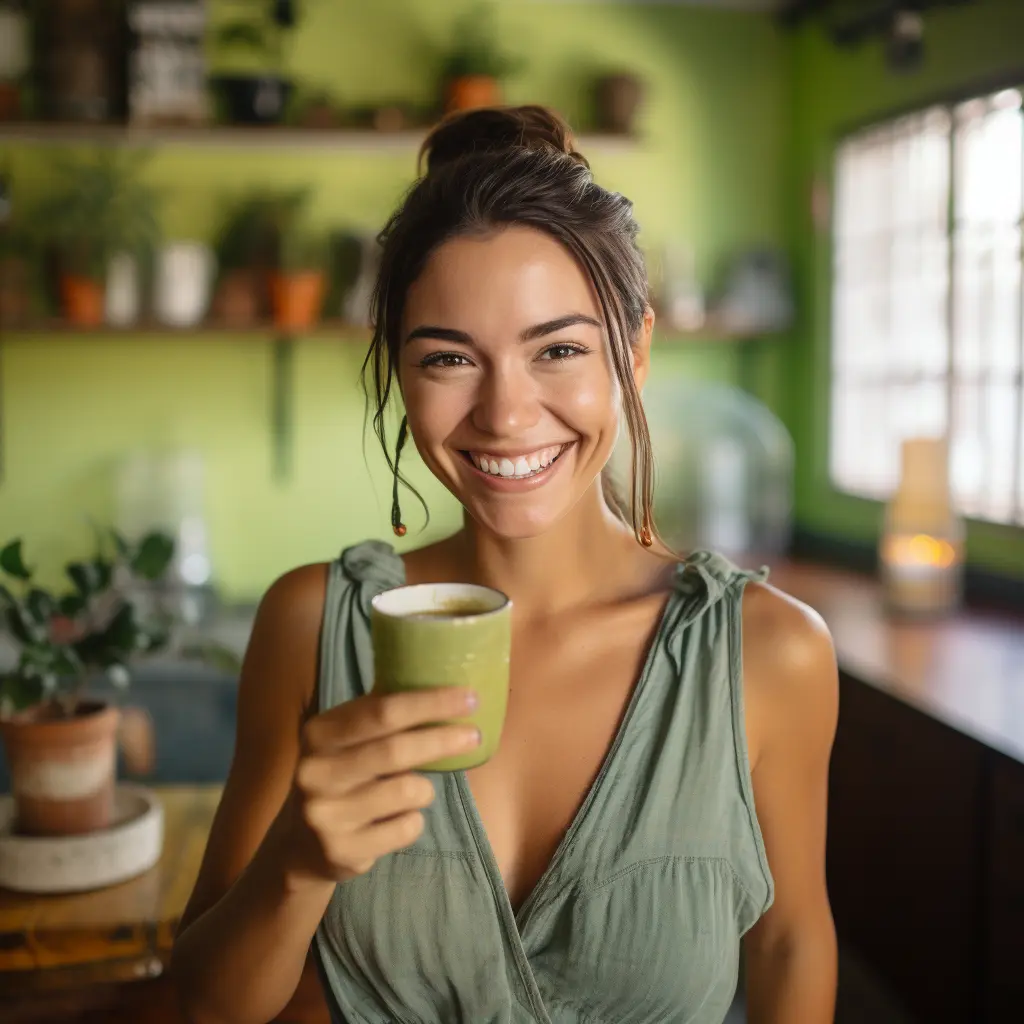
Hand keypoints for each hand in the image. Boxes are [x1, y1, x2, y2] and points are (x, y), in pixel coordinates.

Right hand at [282, 686, 479, 884]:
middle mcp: (316, 772)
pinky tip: (397, 819)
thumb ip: (380, 714)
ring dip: (424, 788)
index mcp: (320, 733)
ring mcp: (326, 815)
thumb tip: (440, 683)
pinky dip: (413, 820)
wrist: (300, 845)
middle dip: (442, 740)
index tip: (469, 697)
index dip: (430, 703)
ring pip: (407, 791)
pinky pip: (406, 828)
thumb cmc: (340, 776)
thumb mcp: (345, 739)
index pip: (382, 711)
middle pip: (396, 751)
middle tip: (475, 736)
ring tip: (414, 791)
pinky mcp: (342, 851)